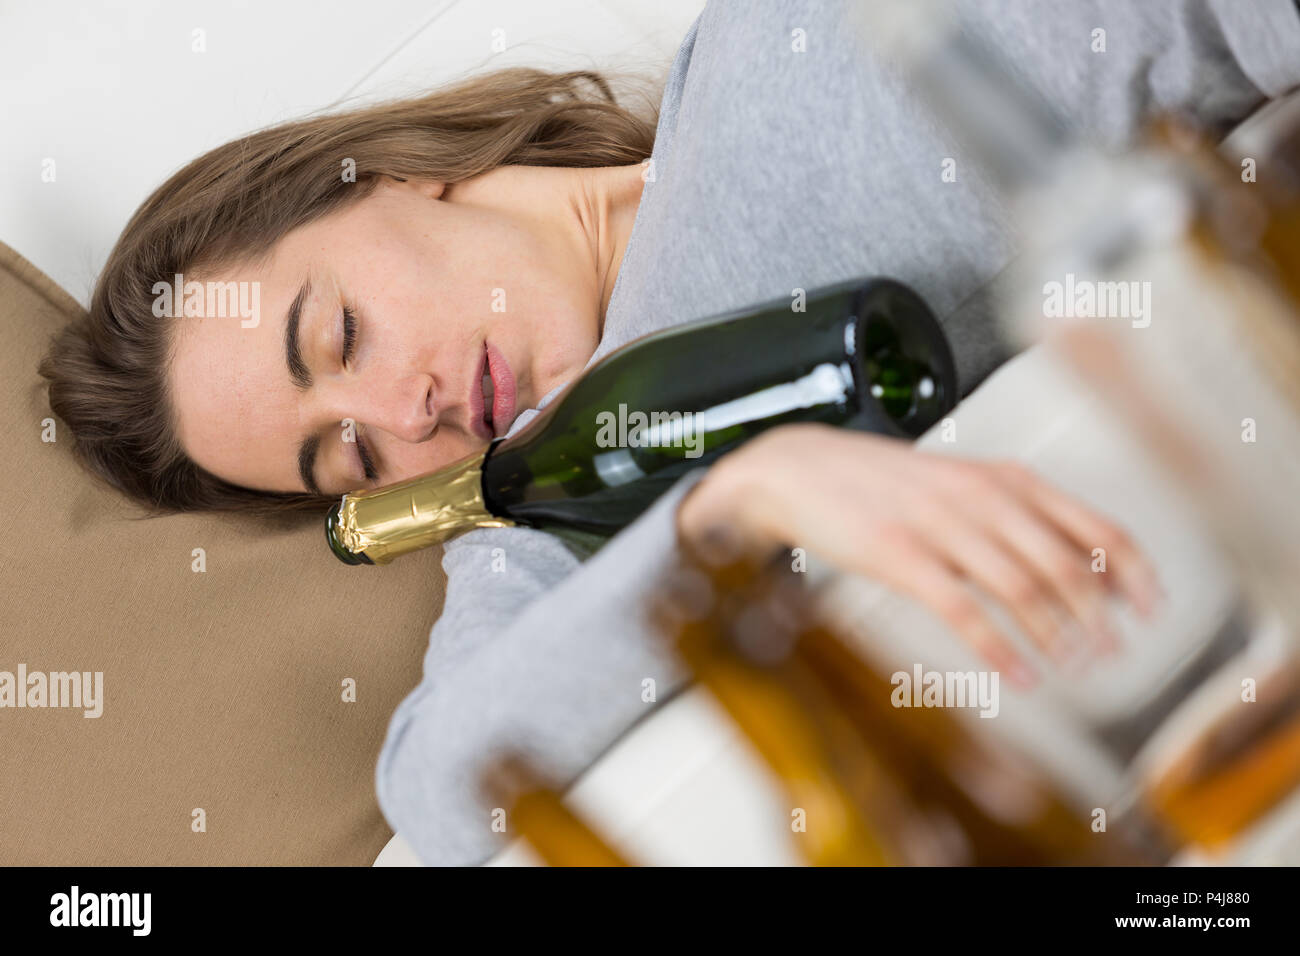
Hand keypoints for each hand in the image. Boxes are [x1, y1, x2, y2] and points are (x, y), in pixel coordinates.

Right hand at [675, 423, 1162, 685]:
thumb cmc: (881, 483)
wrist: (799, 469)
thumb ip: (1016, 515)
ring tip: (1076, 669)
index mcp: (1005, 478)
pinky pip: (963, 610)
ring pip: (1021, 587)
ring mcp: (940, 525)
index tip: (1153, 610)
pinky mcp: (900, 556)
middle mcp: (982, 497)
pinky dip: (998, 649)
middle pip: (1065, 562)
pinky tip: (1017, 676)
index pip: (1093, 524)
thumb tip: (1080, 565)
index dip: (1132, 572)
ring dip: (1057, 636)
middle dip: (1099, 616)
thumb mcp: (959, 484)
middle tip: (1115, 655)